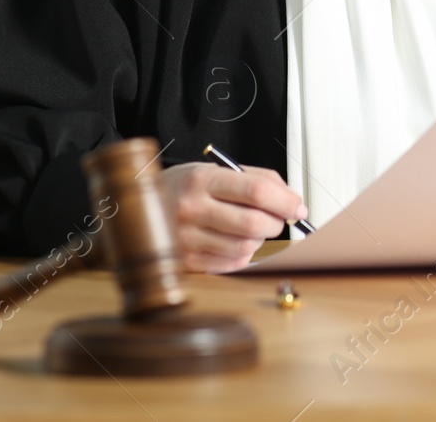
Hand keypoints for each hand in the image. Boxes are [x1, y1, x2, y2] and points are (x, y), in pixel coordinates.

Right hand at [159, 162, 308, 273]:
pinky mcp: (186, 261)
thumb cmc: (185, 187)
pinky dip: (243, 255)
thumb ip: (256, 179)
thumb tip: (292, 198)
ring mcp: (187, 238)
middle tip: (279, 220)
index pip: (256, 191)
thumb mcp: (215, 170)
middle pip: (254, 224)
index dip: (285, 201)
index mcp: (202, 180)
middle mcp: (192, 209)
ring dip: (260, 241)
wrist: (137, 206)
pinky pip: (231, 264)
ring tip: (253, 230)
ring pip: (245, 247)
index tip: (298, 207)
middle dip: (277, 224)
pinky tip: (236, 242)